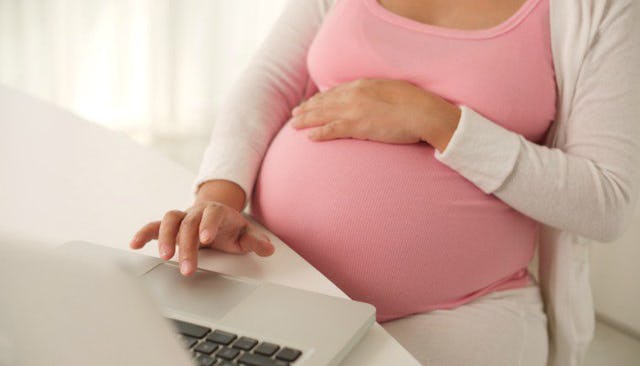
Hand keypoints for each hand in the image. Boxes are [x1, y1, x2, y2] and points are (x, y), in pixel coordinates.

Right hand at [130, 201, 274, 275]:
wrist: (216, 215)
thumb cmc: (230, 228)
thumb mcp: (245, 234)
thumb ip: (255, 242)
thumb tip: (268, 249)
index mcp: (217, 211)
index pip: (212, 214)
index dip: (207, 225)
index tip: (205, 239)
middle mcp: (197, 212)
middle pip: (188, 223)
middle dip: (186, 245)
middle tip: (187, 268)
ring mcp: (182, 217)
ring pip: (169, 220)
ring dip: (164, 237)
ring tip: (164, 256)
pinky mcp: (169, 226)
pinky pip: (154, 226)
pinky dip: (144, 233)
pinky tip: (135, 244)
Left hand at [290, 78, 460, 150]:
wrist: (423, 113)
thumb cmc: (414, 104)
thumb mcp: (392, 90)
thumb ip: (376, 93)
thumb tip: (371, 99)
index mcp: (363, 84)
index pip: (335, 92)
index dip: (320, 98)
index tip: (311, 103)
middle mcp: (354, 94)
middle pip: (324, 102)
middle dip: (307, 108)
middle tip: (294, 114)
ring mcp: (354, 110)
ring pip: (323, 115)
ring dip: (306, 120)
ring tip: (294, 125)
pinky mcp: (357, 126)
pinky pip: (332, 130)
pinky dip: (319, 133)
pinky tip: (309, 137)